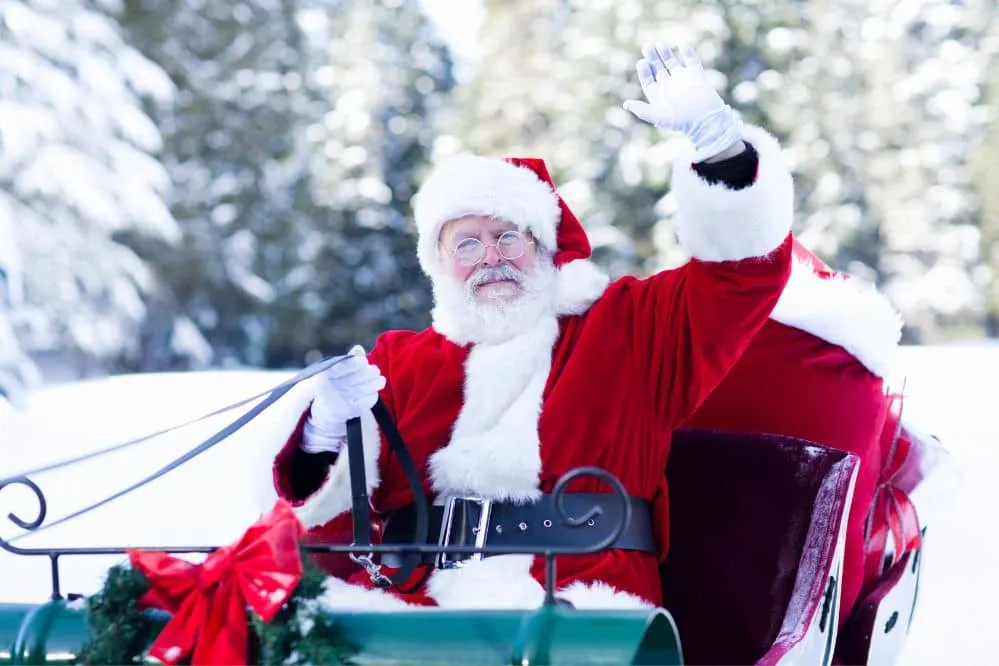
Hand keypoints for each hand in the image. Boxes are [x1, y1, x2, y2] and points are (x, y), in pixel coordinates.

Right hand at [301, 345, 384, 453]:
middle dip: (370, 372)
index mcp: (324, 377)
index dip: (358, 362)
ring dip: (376, 383)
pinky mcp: (349, 412)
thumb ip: (346, 361)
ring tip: (380, 380)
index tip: (364, 362)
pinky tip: (375, 392)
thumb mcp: (333, 374)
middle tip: (376, 371)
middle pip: (357, 377)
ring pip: (364, 388)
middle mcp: (330, 389)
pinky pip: (366, 401)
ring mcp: (340, 401)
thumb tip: (358, 348)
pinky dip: (373, 396)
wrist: (324, 416)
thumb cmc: (332, 389)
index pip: (345, 366)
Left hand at [623, 42, 743, 162]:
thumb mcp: (658, 116)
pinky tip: (683, 45)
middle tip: (647, 47)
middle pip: (659, 70)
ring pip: (673, 63)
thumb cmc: (681, 121)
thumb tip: (625, 104)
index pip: (649, 81)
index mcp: (661, 97)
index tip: (641, 63)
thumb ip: (642, 110)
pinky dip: (688, 53)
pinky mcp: (697, 76)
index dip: (644, 72)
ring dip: (666, 54)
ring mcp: (684, 81)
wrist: (706, 120)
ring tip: (659, 44)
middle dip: (653, 59)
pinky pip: (692, 61)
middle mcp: (671, 88)